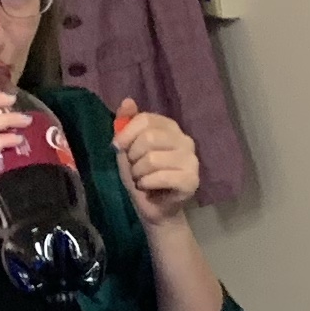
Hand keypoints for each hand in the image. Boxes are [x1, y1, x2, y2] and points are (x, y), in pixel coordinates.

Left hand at [111, 96, 201, 225]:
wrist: (155, 209)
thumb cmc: (142, 177)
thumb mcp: (128, 149)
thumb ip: (127, 125)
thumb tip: (127, 101)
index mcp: (170, 128)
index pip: (146, 119)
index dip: (127, 133)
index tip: (117, 147)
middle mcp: (185, 140)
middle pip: (149, 138)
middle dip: (133, 157)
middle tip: (135, 168)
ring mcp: (191, 160)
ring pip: (152, 159)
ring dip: (138, 173)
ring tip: (142, 180)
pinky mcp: (192, 180)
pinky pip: (160, 177)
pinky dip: (147, 184)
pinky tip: (149, 188)